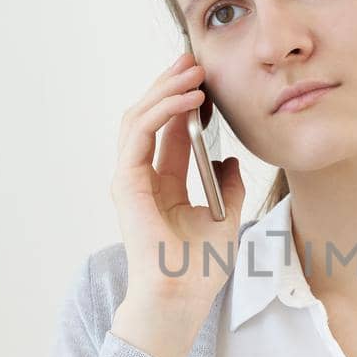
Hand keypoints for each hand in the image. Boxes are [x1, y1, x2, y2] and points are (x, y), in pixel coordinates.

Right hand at [108, 50, 245, 313]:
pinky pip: (140, 133)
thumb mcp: (226, 216)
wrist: (183, 296)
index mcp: (163, 184)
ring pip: (139, 118)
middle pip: (150, 117)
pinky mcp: (127, 184)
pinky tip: (189, 98)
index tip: (205, 78)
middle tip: (193, 60)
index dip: (184, 100)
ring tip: (192, 71)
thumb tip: (229, 160)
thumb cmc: (199, 268)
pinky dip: (162, 111)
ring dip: (165, 89)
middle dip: (170, 85)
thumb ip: (227, 186)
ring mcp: (131, 179)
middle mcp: (142, 178)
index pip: (168, 130)